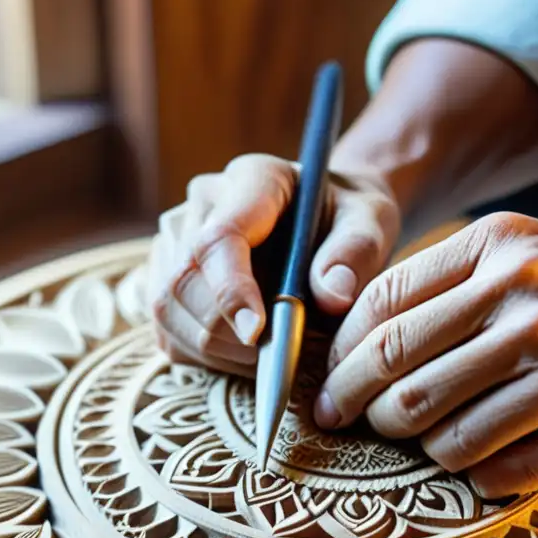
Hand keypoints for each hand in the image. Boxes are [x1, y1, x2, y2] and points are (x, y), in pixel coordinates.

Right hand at [148, 154, 399, 375]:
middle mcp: (200, 205)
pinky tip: (249, 355)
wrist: (330, 218)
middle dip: (229, 332)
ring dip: (221, 350)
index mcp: (251, 180)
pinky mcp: (166, 280)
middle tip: (285, 355)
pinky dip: (209, 358)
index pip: (219, 238)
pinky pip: (170, 333)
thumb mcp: (372, 222)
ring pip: (169, 311)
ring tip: (275, 353)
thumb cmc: (350, 219)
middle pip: (184, 281)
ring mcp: (174, 241)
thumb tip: (332, 295)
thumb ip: (356, 251)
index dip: (231, 290)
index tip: (258, 333)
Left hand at [314, 213, 537, 496]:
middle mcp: (530, 300)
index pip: (385, 308)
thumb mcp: (530, 254)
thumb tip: (357, 338)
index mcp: (500, 248)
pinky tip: (483, 468)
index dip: (344, 359)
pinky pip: (507, 469)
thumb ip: (451, 282)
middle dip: (363, 409)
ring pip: (450, 431)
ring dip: (424, 448)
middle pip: (404, 371)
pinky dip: (482, 476)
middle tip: (356, 427)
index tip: (330, 390)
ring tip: (427, 446)